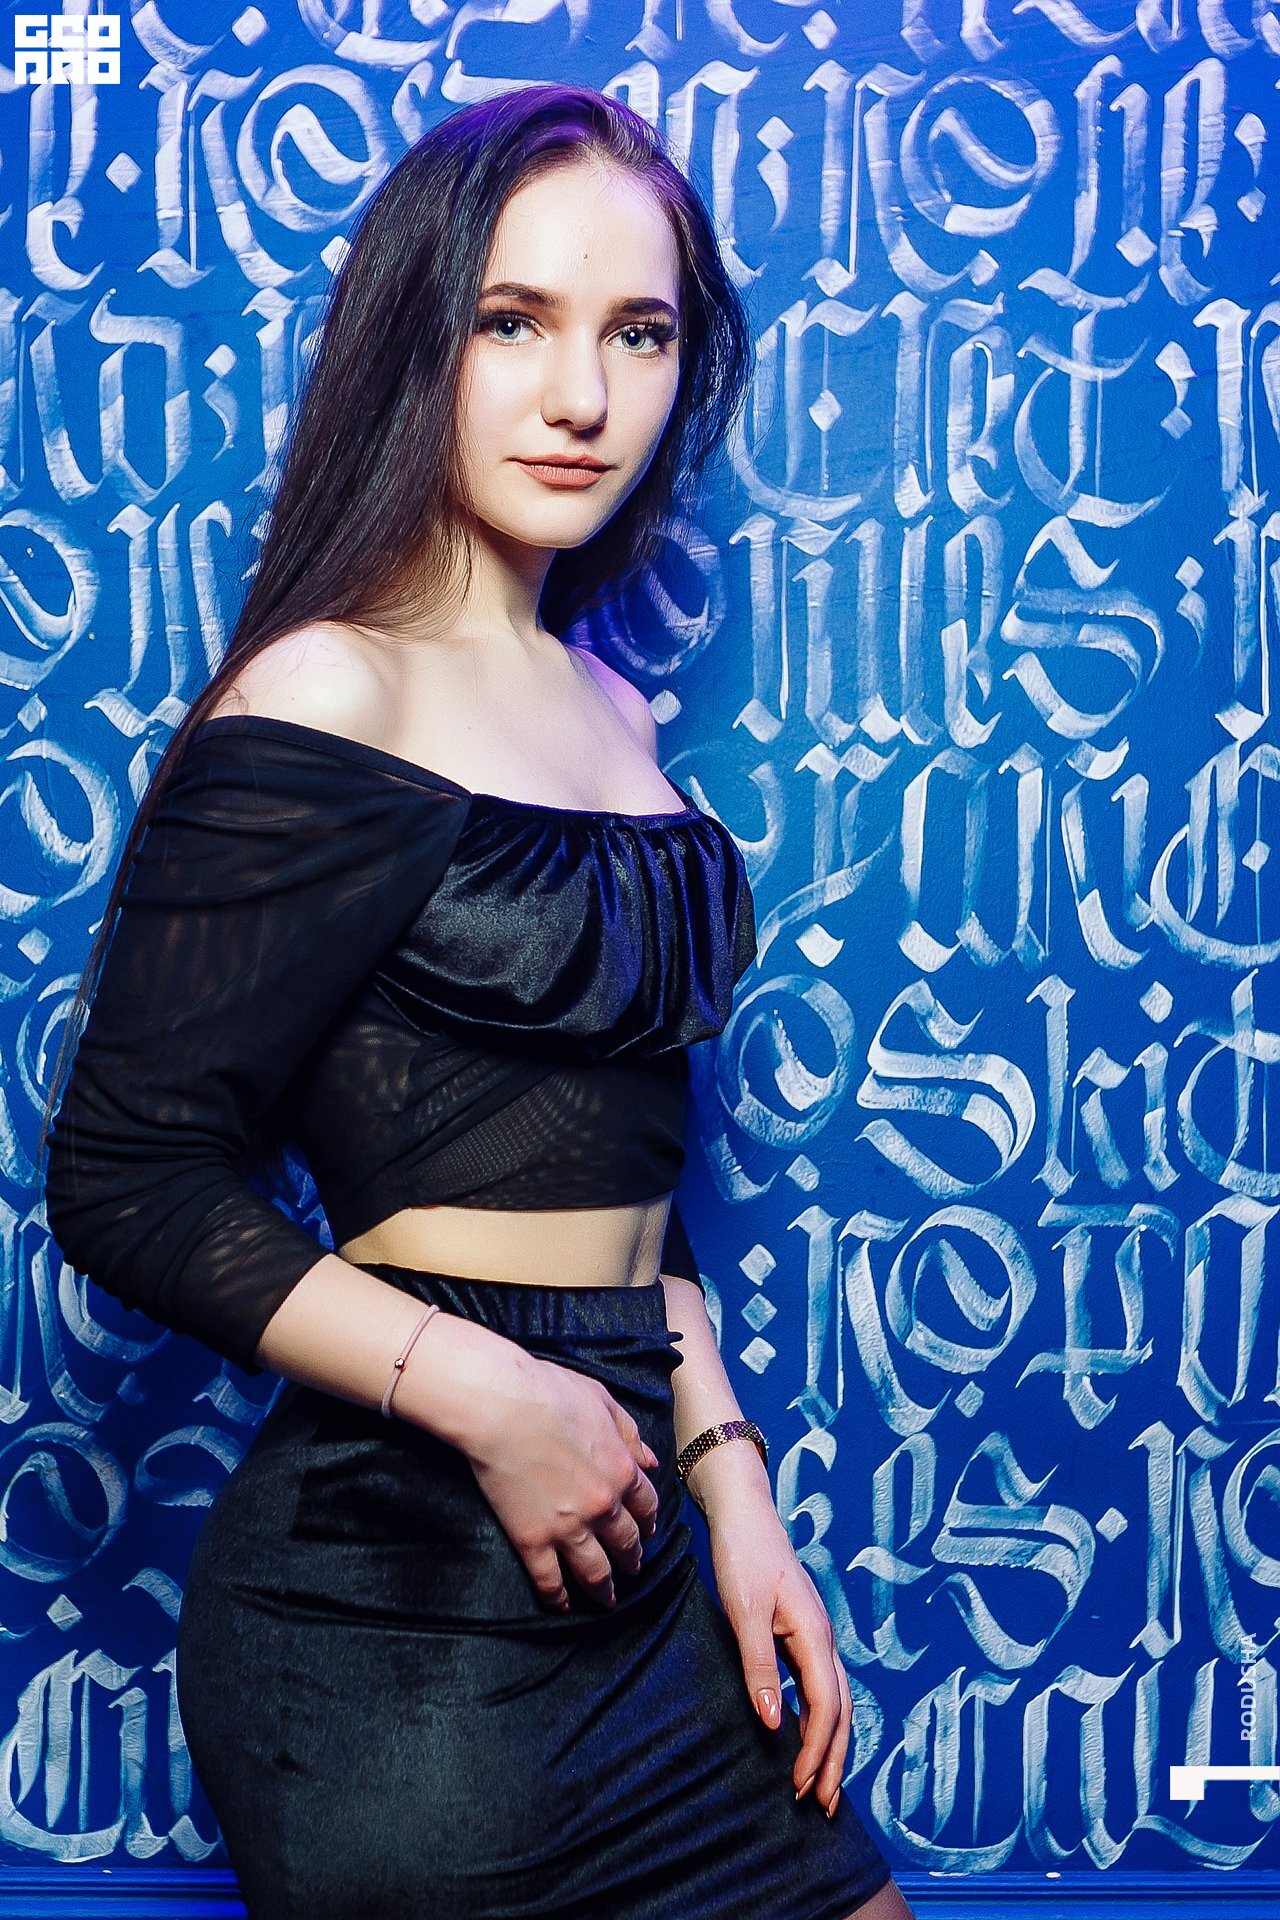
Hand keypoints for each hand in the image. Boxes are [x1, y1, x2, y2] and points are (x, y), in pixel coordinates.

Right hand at [461, 1342, 660, 1610]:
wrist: (503, 1405)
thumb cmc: (550, 1392)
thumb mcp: (603, 1400)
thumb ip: (630, 1433)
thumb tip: (651, 1461)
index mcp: (622, 1470)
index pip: (646, 1506)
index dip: (649, 1522)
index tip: (648, 1531)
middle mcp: (603, 1506)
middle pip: (625, 1542)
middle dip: (631, 1559)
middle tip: (632, 1570)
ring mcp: (568, 1527)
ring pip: (594, 1570)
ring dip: (603, 1588)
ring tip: (606, 1600)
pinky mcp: (532, 1540)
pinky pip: (549, 1579)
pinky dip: (556, 1596)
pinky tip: (560, 1604)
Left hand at [707, 1500, 852, 1815]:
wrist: (744, 1513)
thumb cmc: (743, 1556)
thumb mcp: (744, 1612)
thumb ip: (760, 1666)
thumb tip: (776, 1723)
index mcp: (815, 1633)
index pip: (826, 1705)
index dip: (817, 1750)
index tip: (801, 1786)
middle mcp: (823, 1638)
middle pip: (842, 1710)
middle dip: (835, 1759)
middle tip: (822, 1806)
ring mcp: (815, 1635)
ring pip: (836, 1700)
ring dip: (831, 1744)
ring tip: (821, 1785)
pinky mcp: (802, 1633)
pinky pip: (821, 1686)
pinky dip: (821, 1720)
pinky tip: (807, 1736)